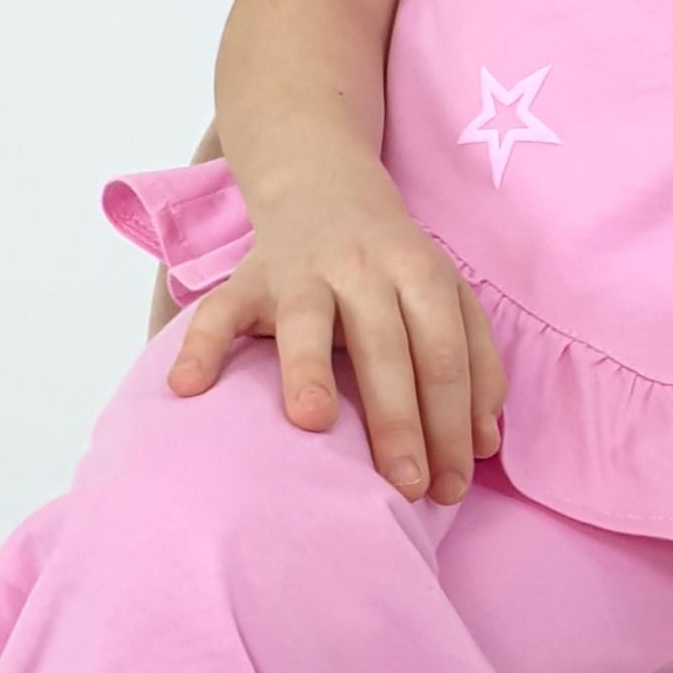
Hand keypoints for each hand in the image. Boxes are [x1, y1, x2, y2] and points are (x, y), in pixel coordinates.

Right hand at [166, 156, 506, 501]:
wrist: (325, 186)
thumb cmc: (393, 266)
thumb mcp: (447, 297)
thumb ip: (474, 363)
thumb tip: (485, 445)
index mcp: (421, 275)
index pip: (444, 354)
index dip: (452, 421)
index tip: (450, 486)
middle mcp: (363, 269)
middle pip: (386, 346)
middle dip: (400, 420)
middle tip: (406, 485)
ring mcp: (301, 272)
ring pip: (307, 321)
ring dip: (309, 370)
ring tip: (312, 422)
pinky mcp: (247, 278)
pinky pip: (218, 312)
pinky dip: (200, 347)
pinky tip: (187, 389)